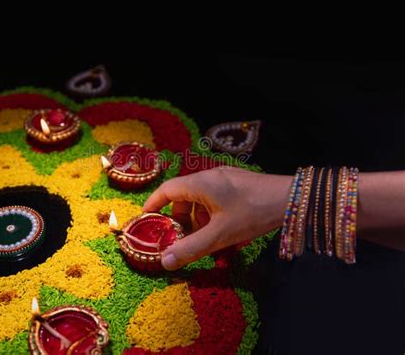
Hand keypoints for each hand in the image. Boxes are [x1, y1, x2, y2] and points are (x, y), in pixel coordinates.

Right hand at [143, 166, 291, 269]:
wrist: (293, 199)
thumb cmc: (253, 213)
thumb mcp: (220, 235)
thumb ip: (191, 248)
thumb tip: (164, 261)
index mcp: (200, 183)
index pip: (166, 190)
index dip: (153, 205)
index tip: (146, 220)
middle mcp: (210, 177)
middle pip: (184, 198)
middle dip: (182, 222)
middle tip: (185, 241)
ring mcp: (226, 180)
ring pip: (203, 202)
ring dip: (202, 224)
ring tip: (212, 244)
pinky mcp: (238, 186)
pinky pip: (218, 202)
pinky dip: (216, 220)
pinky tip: (229, 238)